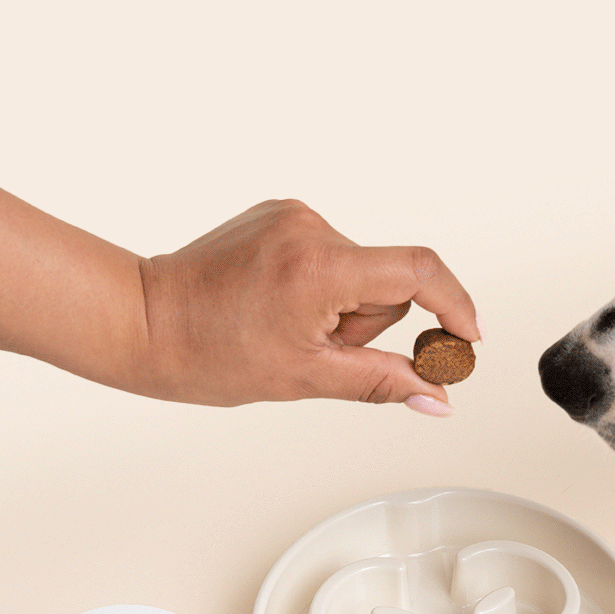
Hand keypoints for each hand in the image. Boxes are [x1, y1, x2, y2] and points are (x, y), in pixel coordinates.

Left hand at [137, 199, 479, 410]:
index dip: (455, 306)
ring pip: (362, 273)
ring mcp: (293, 216)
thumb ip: (384, 383)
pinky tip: (284, 306)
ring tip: (293, 328)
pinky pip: (335, 257)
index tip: (469, 338)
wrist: (146, 320)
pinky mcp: (282, 215)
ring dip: (345, 308)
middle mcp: (310, 228)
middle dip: (369, 324)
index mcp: (318, 267)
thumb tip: (437, 398)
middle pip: (388, 283)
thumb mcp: (308, 377)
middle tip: (321, 349)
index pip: (418, 272)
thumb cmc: (209, 352)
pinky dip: (326, 288)